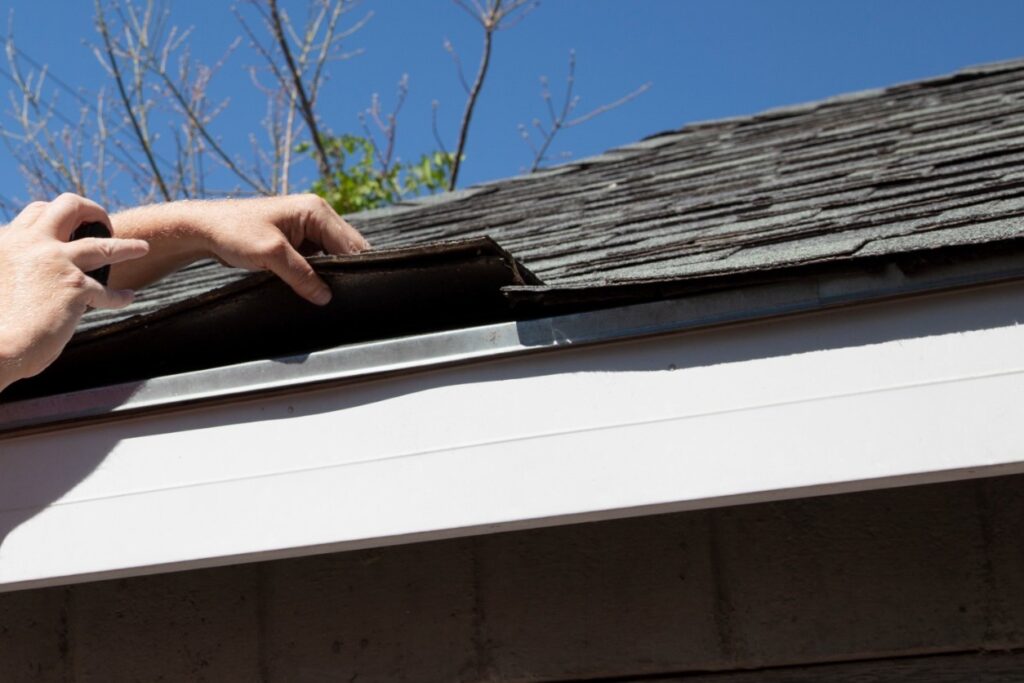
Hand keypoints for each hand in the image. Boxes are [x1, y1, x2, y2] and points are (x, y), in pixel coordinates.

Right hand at [0, 194, 148, 389]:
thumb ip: (11, 267)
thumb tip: (28, 277)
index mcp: (6, 241)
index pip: (36, 213)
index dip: (56, 216)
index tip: (69, 226)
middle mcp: (31, 244)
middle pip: (69, 206)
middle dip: (92, 210)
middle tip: (103, 222)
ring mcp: (56, 263)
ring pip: (102, 245)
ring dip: (126, 246)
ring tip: (142, 248)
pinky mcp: (75, 287)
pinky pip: (106, 291)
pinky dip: (119, 296)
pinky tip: (127, 297)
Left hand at [193, 194, 368, 304]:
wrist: (204, 229)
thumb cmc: (233, 231)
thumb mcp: (271, 254)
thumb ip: (302, 276)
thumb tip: (325, 297)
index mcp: (316, 210)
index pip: (352, 244)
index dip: (354, 268)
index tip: (352, 292)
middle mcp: (317, 216)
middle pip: (347, 249)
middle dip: (344, 271)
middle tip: (340, 296)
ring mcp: (308, 229)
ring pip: (334, 256)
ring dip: (330, 274)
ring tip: (325, 293)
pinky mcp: (298, 242)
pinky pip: (319, 260)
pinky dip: (318, 274)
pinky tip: (313, 288)